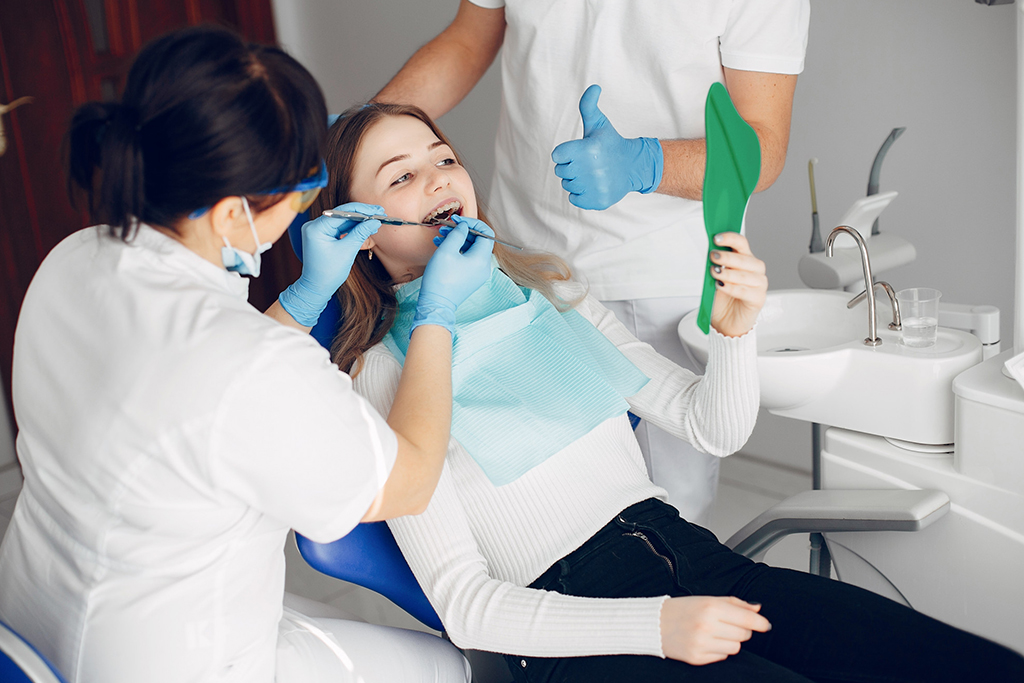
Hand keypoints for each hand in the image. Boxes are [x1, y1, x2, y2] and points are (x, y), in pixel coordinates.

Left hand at [278, 203, 383, 326]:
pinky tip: (366, 227)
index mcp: (316, 228)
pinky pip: (339, 227)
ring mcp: (317, 230)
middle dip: (362, 214)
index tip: (377, 210)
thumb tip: (375, 221)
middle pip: (342, 214)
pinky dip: (352, 228)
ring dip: (359, 221)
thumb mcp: (347, 251)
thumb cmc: (328, 273)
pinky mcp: (322, 235)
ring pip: (342, 220)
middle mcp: (314, 226)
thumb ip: (361, 233)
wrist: (317, 288)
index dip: (362, 210)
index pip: (342, 212)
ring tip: (376, 221)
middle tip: (380, 213)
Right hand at [412, 215, 493, 334]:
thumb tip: (464, 225)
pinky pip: (467, 259)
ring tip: (441, 235)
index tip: (458, 220)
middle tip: (447, 227)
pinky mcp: (470, 278)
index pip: (485, 233)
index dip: (472, 223)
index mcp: (481, 259)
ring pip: (470, 249)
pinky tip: (442, 245)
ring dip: (457, 240)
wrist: (436, 304)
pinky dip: (457, 250)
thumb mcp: (447, 250)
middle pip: (478, 241)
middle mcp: (483, 267)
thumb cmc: (440, 279)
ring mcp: (477, 273)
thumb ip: (457, 233)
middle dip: (462, 231)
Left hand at [551, 84, 663, 209]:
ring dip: (576, 180)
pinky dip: (581, 194)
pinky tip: (593, 185)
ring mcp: (594, 186)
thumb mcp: (599, 123)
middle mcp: (590, 169)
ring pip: (568, 186)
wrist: (632, 166)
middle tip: (587, 163)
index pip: (557, 156)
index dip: (566, 153)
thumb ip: (588, 106)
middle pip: (560, 172)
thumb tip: (594, 87)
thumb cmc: (610, 143)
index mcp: (587, 149)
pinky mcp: (596, 201)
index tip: (580, 151)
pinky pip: (574, 199)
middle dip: (571, 167)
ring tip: (592, 173)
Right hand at [660, 596, 769, 665]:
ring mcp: (702, 643)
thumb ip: (734, 603)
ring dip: (730, 641)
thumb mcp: (707, 599)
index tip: (765, 625)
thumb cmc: (682, 609)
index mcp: (710, 607)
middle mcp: (707, 625)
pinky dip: (719, 650)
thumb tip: (757, 608)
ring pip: (735, 648)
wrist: (654, 623)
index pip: (747, 618)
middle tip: (728, 624)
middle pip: (744, 634)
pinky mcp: (697, 658)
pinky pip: (722, 657)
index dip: (760, 622)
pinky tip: (707, 642)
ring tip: (716, 633)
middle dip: (741, 629)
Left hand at [709, 232, 766, 337]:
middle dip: (727, 257)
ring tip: (715, 273)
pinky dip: (731, 288)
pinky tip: (721, 286)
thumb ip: (717, 265)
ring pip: (744, 275)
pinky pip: (745, 291)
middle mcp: (755, 270)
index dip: (730, 238)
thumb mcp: (716, 278)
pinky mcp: (758, 298)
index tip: (716, 238)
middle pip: (744, 258)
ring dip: (727, 273)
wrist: (726, 321)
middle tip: (713, 257)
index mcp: (745, 260)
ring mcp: (759, 284)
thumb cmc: (723, 299)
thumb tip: (711, 252)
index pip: (741, 243)